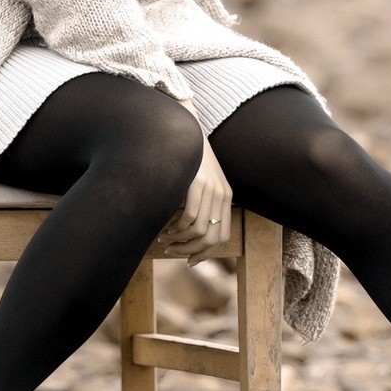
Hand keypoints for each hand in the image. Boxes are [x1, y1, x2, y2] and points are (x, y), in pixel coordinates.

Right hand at [163, 107, 233, 265]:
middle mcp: (222, 195)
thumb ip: (200, 204)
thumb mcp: (200, 183)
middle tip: (172, 252)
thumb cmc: (186, 159)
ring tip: (165, 239)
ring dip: (180, 241)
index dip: (207, 253)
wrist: (184, 130)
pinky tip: (165, 228)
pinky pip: (189, 217)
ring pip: (200, 231)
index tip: (190, 260)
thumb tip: (188, 233)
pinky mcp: (197, 184)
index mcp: (226, 197)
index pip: (223, 237)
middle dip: (192, 252)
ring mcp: (211, 189)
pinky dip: (176, 229)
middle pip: (213, 239)